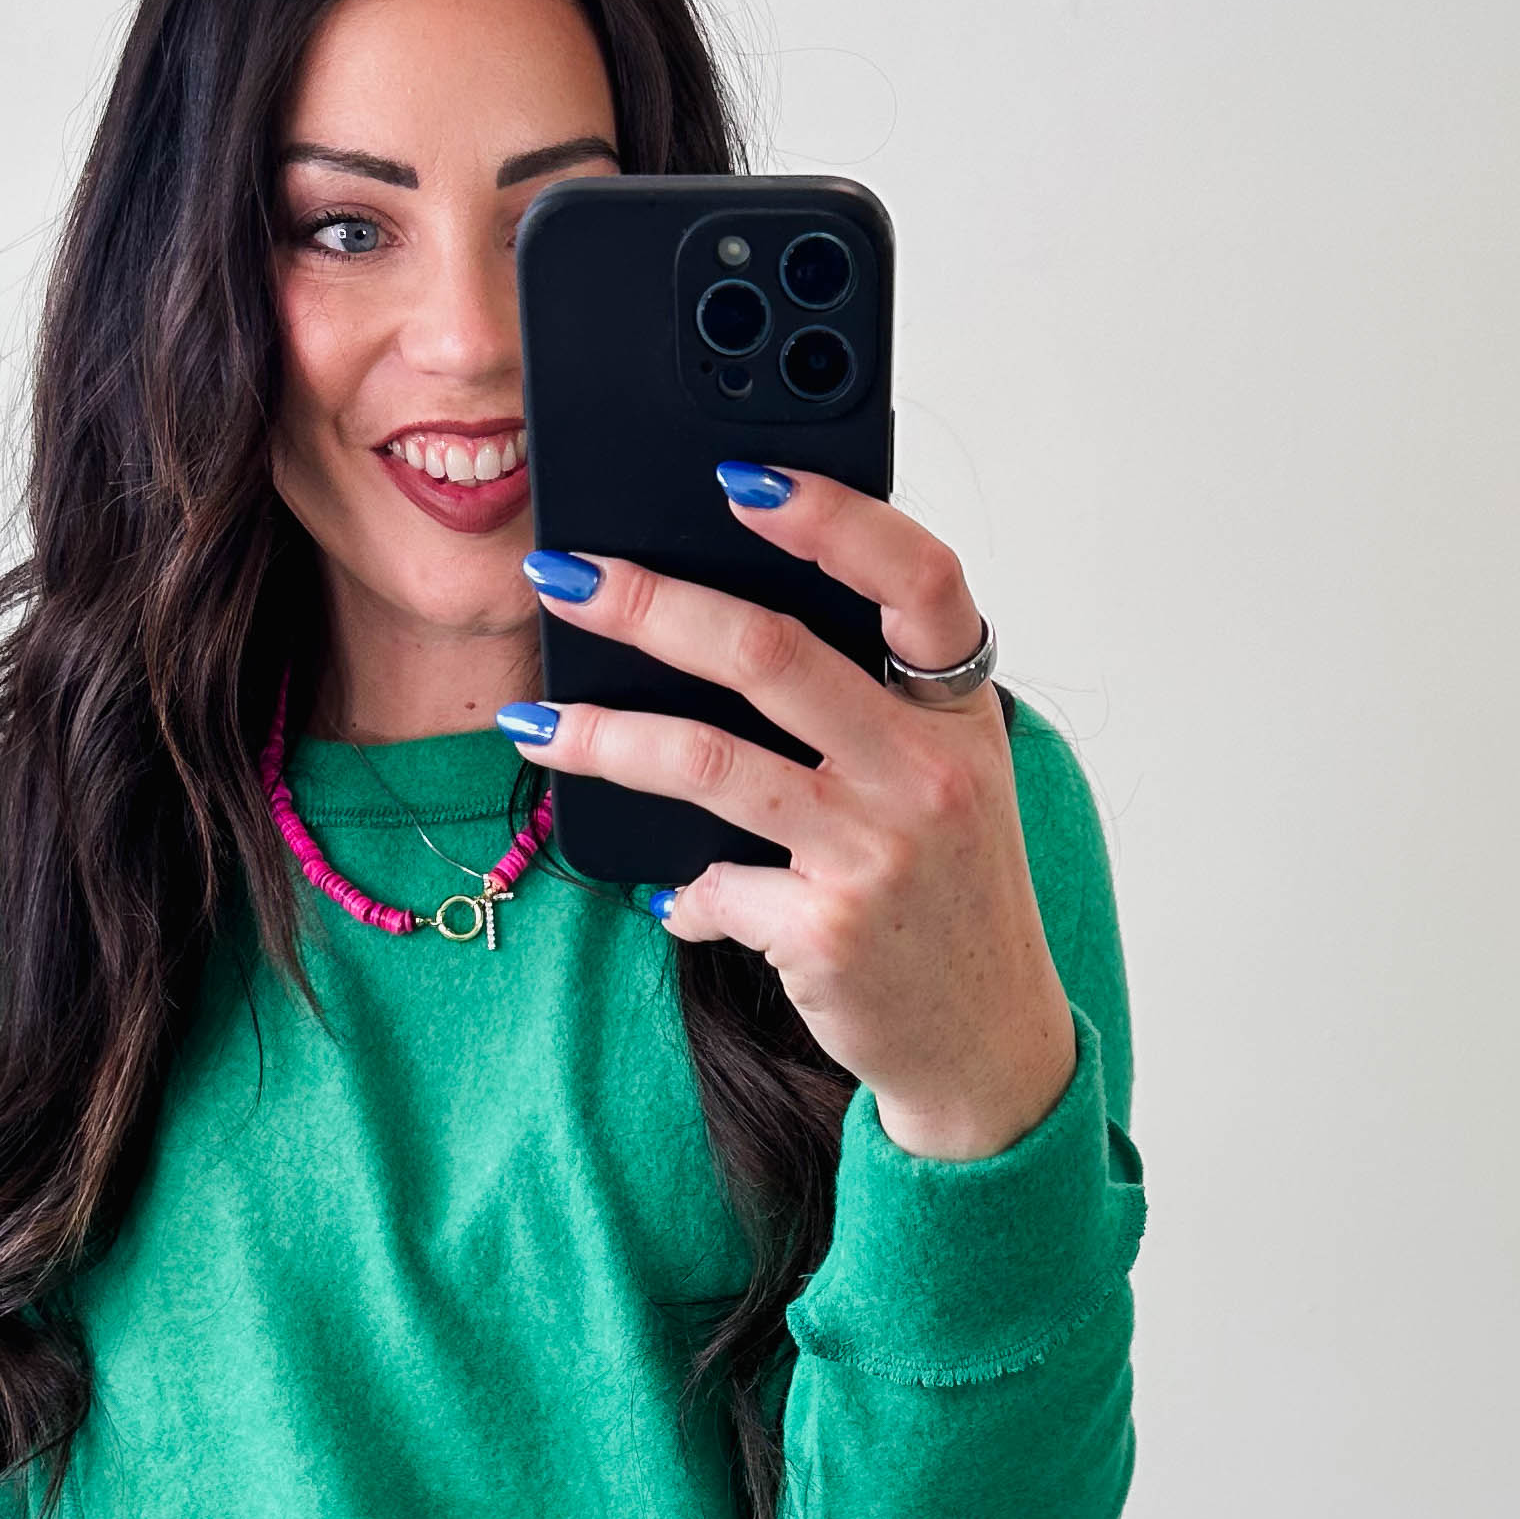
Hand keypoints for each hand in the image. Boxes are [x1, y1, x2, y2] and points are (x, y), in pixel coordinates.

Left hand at [508, 473, 1078, 1160]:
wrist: (986, 1042)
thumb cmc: (948, 892)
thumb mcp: (944, 780)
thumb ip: (871, 703)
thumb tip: (722, 621)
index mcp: (958, 713)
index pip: (917, 579)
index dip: (833, 517)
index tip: (742, 476)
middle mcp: (927, 772)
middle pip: (770, 653)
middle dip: (647, 605)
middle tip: (563, 578)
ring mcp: (877, 852)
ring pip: (709, 764)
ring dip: (603, 738)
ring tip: (533, 726)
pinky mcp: (827, 932)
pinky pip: (711, 886)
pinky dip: (678, 892)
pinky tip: (665, 893)